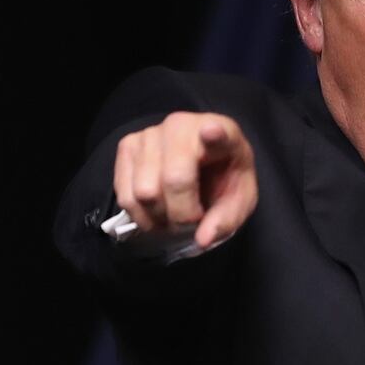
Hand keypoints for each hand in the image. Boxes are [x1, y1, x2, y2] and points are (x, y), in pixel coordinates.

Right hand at [114, 112, 257, 247]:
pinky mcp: (127, 145)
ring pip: (145, 191)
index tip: (212, 132)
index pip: (218, 132)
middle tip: (192, 220)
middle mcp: (182, 125)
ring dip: (159, 217)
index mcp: (224, 133)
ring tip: (174, 213)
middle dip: (182, 214)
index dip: (214, 134)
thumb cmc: (224, 178)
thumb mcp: (239, 201)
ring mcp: (150, 133)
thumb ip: (226, 219)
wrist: (202, 164)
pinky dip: (140, 215)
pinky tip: (156, 211)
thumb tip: (202, 239)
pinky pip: (125, 195)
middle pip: (173, 179)